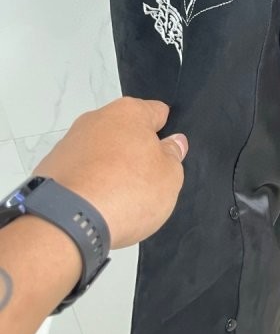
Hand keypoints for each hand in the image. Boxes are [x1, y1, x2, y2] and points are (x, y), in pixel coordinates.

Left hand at [30, 97, 188, 248]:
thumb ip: (173, 155)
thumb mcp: (169, 176)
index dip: (166, 134)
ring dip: (110, 169)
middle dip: (135, 152)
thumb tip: (172, 142)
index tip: (168, 156)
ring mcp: (69, 142)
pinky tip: (94, 206)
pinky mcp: (50, 167)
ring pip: (100, 152)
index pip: (158, 112)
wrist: (67, 221)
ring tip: (118, 200)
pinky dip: (88, 184)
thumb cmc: (127, 191)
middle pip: (125, 132)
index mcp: (129, 112)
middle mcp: (96, 118)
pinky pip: (80, 172)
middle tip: (145, 182)